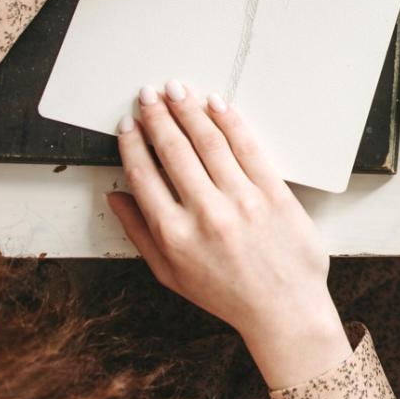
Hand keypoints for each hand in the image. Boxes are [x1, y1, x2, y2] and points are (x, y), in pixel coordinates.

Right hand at [106, 80, 350, 388]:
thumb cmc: (227, 294)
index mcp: (174, 235)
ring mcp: (242, 201)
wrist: (283, 308)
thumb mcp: (170, 274)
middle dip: (158, 116)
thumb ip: (139, 233)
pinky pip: (248, 148)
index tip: (128, 123)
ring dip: (189, 110)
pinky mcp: (274, 193)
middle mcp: (206, 214)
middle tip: (149, 93)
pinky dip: (230, 122)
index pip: (144, 174)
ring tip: (177, 90)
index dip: (133, 143)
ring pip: (209, 142)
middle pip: (174, 150)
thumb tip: (116, 196)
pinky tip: (217, 105)